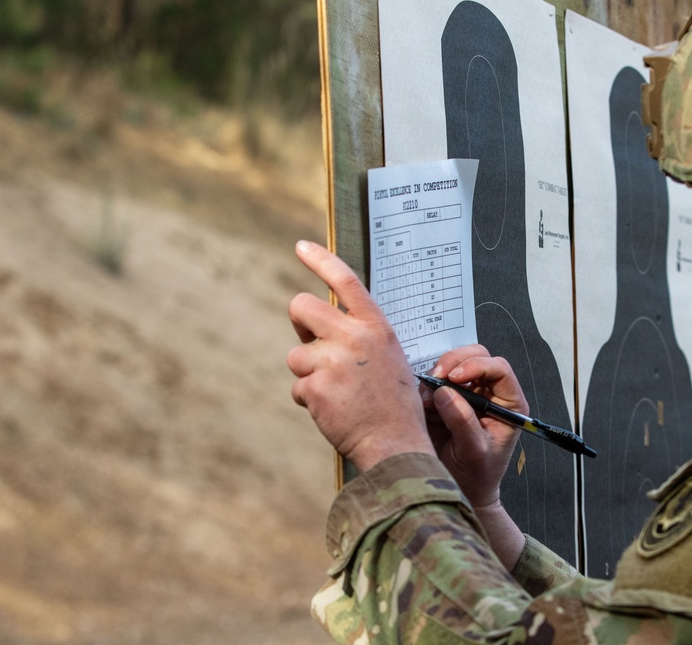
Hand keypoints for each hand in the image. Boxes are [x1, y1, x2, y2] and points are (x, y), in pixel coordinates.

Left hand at [287, 241, 433, 471]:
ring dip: (309, 373)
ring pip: (296, 355)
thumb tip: (321, 326)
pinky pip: (298, 387)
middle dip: (299, 323)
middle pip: (301, 307)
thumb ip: (360, 337)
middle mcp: (354, 337)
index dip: (321, 260)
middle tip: (312, 342)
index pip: (345, 282)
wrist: (395, 443)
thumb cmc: (394, 404)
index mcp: (376, 327)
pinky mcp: (315, 386)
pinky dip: (311, 400)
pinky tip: (334, 409)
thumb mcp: (389, 358)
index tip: (301, 248)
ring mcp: (332, 361)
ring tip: (339, 392)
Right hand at [423, 345, 524, 508]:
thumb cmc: (478, 474)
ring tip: (427, 401)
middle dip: (454, 363)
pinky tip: (424, 406)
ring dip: (437, 376)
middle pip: (476, 356)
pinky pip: (435, 381)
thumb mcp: (474, 451)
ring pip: (453, 364)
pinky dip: (426, 388)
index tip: (455, 377)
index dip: (478, 366)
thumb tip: (445, 393)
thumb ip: (463, 422)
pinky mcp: (448, 398)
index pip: (499, 369)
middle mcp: (490, 393)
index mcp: (508, 404)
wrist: (463, 490)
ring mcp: (468, 393)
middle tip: (436, 378)